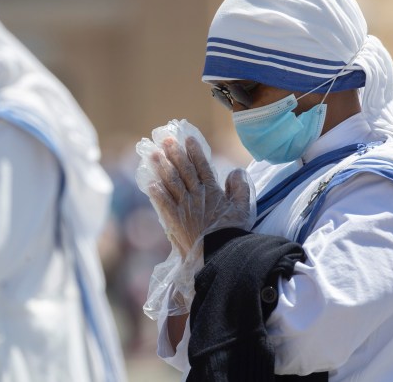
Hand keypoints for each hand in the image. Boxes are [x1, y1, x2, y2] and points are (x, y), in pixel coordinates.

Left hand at [148, 136, 251, 257]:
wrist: (220, 253)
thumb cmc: (233, 231)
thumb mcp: (243, 208)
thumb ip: (240, 188)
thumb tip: (236, 171)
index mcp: (212, 191)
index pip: (202, 166)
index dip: (195, 151)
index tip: (188, 138)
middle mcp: (196, 195)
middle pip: (184, 170)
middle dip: (175, 154)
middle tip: (166, 140)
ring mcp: (184, 207)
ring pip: (171, 183)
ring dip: (162, 167)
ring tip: (153, 154)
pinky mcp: (174, 221)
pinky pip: (163, 204)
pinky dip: (156, 193)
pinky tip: (150, 183)